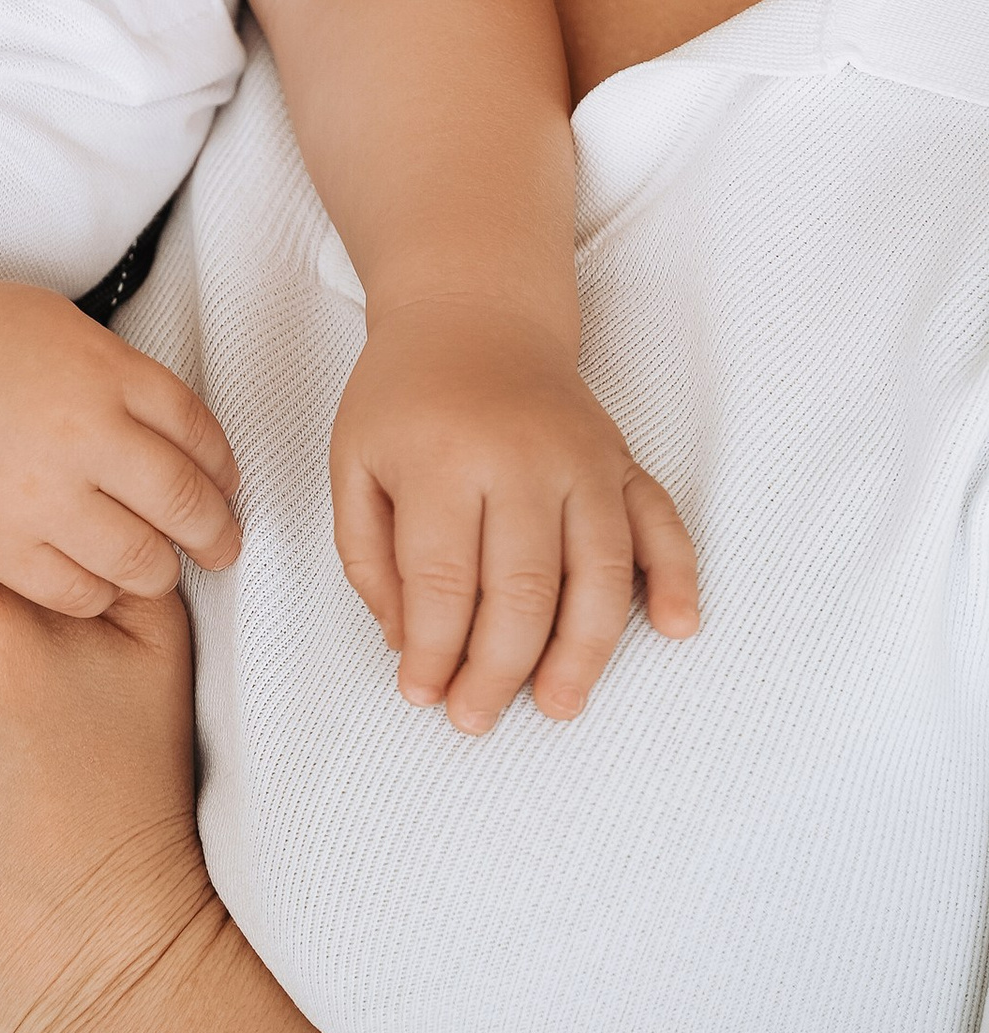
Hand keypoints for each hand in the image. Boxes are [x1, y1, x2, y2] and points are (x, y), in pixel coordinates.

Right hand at [0, 273, 240, 611]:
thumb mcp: (53, 323)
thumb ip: (115, 372)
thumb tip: (165, 428)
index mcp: (105, 371)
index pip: (200, 431)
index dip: (224, 467)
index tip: (226, 485)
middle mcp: (87, 436)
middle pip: (189, 503)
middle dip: (218, 532)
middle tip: (222, 545)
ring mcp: (46, 499)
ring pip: (144, 562)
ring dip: (163, 568)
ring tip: (160, 567)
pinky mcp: (3, 549)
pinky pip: (81, 594)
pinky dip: (101, 592)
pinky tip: (97, 579)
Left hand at [330, 304, 700, 729]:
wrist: (472, 314)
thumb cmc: (405, 398)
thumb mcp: (354, 462)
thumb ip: (369, 557)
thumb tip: (408, 644)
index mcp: (443, 458)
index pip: (442, 581)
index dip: (433, 651)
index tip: (422, 695)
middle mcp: (522, 459)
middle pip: (523, 591)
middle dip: (499, 670)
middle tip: (476, 718)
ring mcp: (582, 458)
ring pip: (600, 573)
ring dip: (584, 652)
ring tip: (558, 705)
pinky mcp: (621, 458)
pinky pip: (662, 523)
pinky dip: (678, 577)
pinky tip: (677, 628)